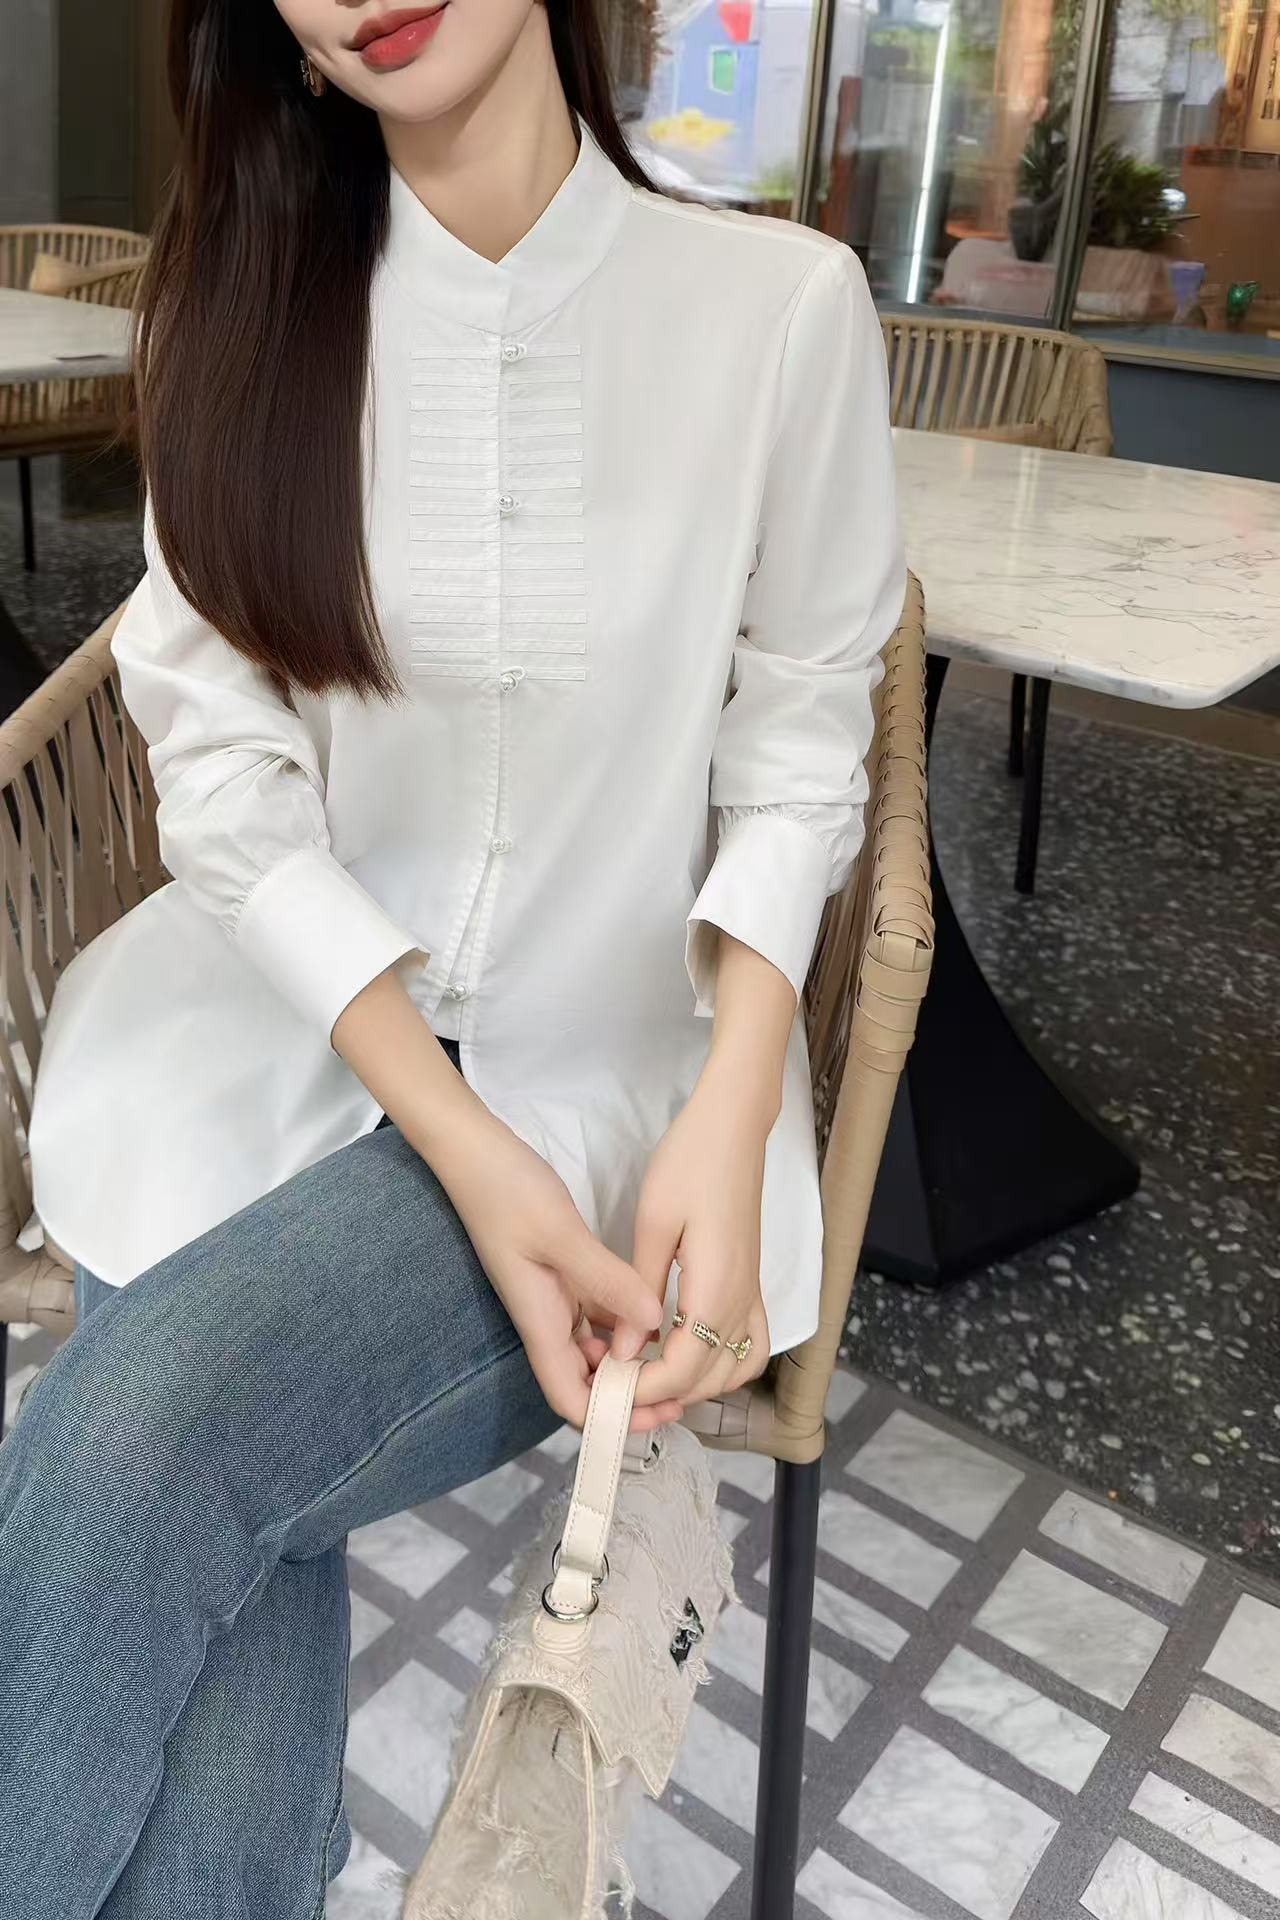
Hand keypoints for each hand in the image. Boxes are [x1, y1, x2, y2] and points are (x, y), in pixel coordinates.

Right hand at [436, 1110, 681, 1432]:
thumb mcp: (560, 1232)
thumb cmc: (506, 1190)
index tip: (659, 1413)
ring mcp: (555, 1298)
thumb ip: (607, 1279)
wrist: (473, 1151)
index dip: (611, 1419)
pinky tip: (658, 1313)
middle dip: (630, 1396)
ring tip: (679, 1355)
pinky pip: (599, 1315)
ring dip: (631, 1362)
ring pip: (596, 1350)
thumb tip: (655, 1323)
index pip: (571, 1400)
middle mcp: (548, 1319)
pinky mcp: (563, 1275)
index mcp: (541, 1322)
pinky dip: (626, 1323)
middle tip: (684, 1388)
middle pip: (587, 1383)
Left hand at [630, 1058, 772, 1413]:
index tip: (605, 1387)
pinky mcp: (753, 1282)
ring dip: (694, 1384)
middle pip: (708, 1380)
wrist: (734, 1126)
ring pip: (734, 1370)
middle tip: (615, 1382)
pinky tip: (685, 1349)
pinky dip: (722, 1363)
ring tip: (647, 1371)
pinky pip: (750, 1344)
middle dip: (662, 1393)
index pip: (683, 1370)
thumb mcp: (653, 1224)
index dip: (643, 1388)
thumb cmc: (690, 1163)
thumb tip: (625, 1351)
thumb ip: (640, 1291)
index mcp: (716, 1290)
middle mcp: (743, 1302)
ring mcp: (753, 1293)